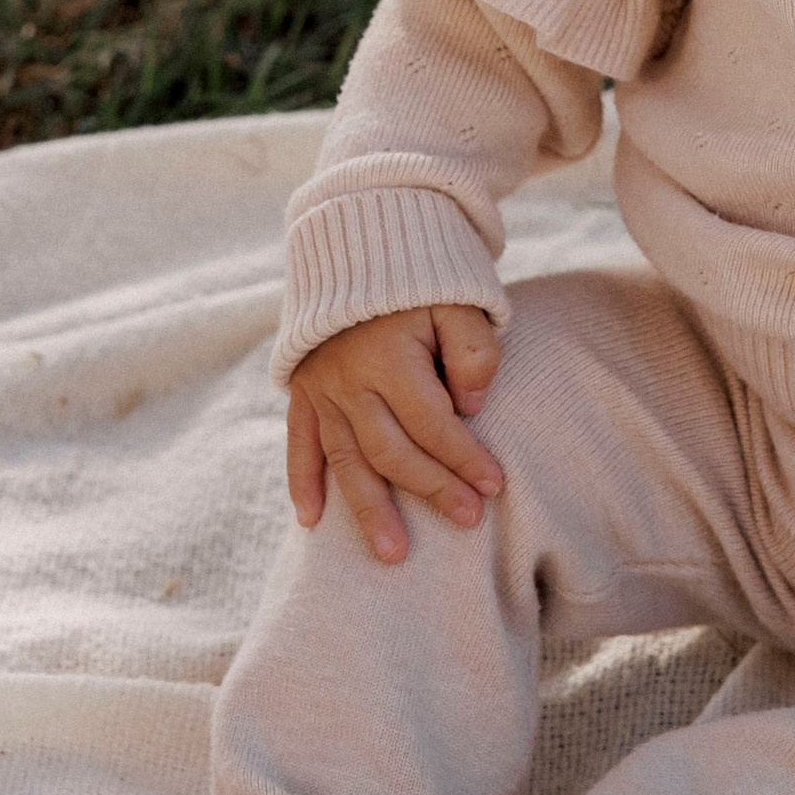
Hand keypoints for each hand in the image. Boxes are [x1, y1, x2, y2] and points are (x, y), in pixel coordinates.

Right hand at [286, 302, 503, 564]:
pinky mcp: (301, 389)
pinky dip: (302, 481)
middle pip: (390, 449)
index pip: (432, 422)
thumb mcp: (459, 299)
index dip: (464, 457)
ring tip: (391, 554)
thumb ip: (473, 351)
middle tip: (467, 522)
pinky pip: (298, 442)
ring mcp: (320, 387)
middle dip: (430, 489)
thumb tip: (468, 407)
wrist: (359, 240)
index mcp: (388, 355)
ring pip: (344, 459)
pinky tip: (311, 521)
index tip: (495, 486)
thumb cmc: (421, 277)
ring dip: (367, 508)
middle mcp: (348, 378)